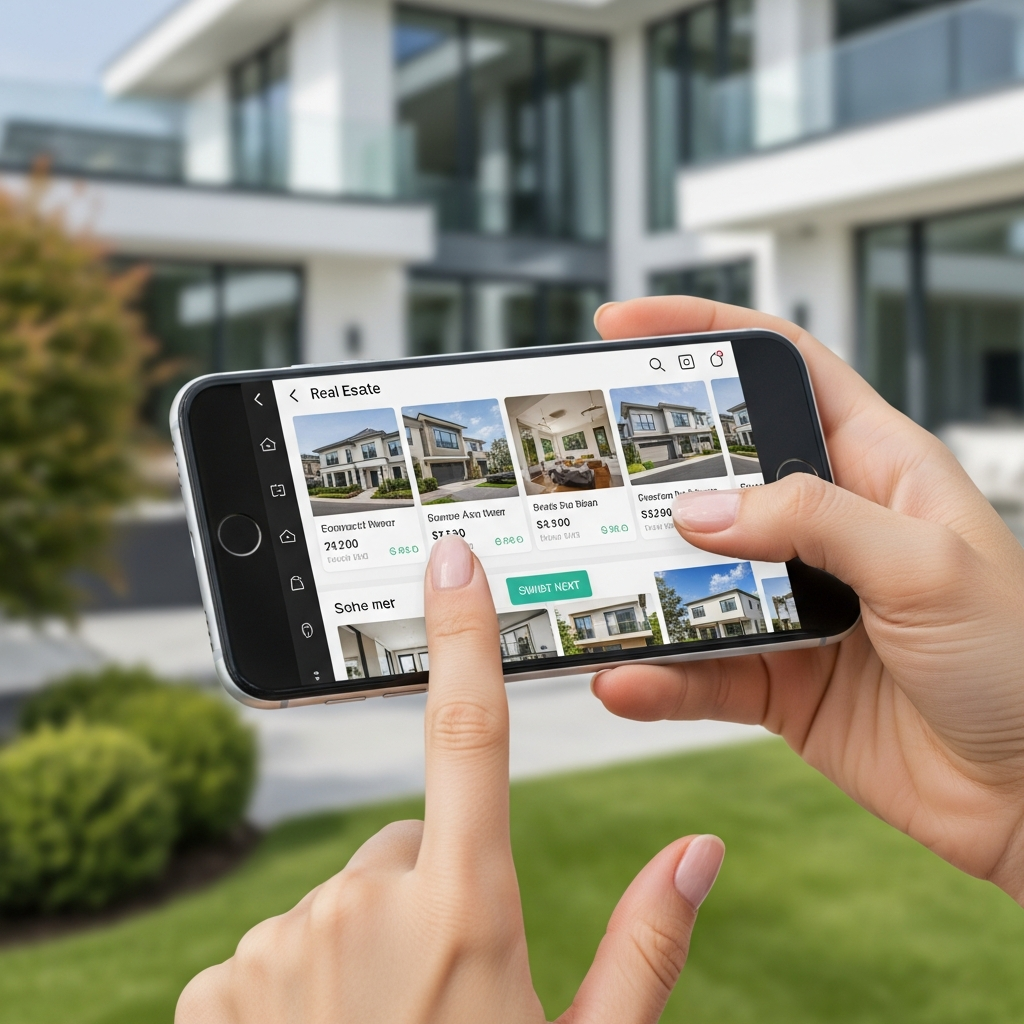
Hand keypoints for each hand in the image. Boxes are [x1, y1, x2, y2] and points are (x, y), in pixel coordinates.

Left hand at [177, 535, 724, 1023]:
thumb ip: (644, 946)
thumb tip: (699, 846)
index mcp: (466, 912)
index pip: (468, 732)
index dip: (462, 633)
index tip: (450, 556)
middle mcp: (364, 908)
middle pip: (405, 847)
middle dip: (428, 892)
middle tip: (446, 992)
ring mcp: (277, 947)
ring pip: (339, 901)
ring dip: (365, 945)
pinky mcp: (215, 986)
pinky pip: (272, 951)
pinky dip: (298, 984)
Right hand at [591, 297, 1023, 904]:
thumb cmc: (1020, 663)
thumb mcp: (928, 565)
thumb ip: (812, 521)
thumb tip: (700, 510)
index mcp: (874, 467)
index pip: (780, 369)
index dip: (702, 335)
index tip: (624, 329)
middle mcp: (825, 527)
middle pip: (714, 475)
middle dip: (644, 473)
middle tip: (582, 477)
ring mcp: (794, 602)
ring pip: (693, 577)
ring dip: (639, 585)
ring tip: (589, 589)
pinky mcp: (777, 675)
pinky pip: (701, 668)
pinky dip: (659, 675)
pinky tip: (627, 678)